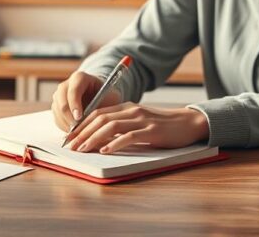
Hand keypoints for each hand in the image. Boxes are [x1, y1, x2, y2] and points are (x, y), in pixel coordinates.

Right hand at [51, 71, 120, 131]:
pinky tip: (75, 133)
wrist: (101, 98)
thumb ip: (99, 108)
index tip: (79, 118)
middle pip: (61, 100)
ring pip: (57, 110)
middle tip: (77, 130)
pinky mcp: (57, 107)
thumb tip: (90, 123)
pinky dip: (64, 127)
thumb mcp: (108, 100)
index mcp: (80, 77)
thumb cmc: (106, 97)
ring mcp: (59, 95)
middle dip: (68, 116)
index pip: (73, 89)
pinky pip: (57, 118)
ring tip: (77, 133)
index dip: (75, 104)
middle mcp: (66, 85)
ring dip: (66, 123)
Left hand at [65, 103, 209, 153]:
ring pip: (111, 126)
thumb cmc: (163, 127)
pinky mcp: (151, 130)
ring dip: (93, 138)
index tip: (70, 137)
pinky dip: (115, 143)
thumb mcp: (139, 122)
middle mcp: (132, 110)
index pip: (97, 113)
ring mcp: (141, 119)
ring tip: (83, 149)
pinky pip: (129, 136)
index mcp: (127, 107)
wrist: (188, 123)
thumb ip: (122, 126)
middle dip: (83, 132)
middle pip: (100, 118)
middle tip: (71, 146)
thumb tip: (100, 139)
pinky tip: (106, 150)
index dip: (81, 125)